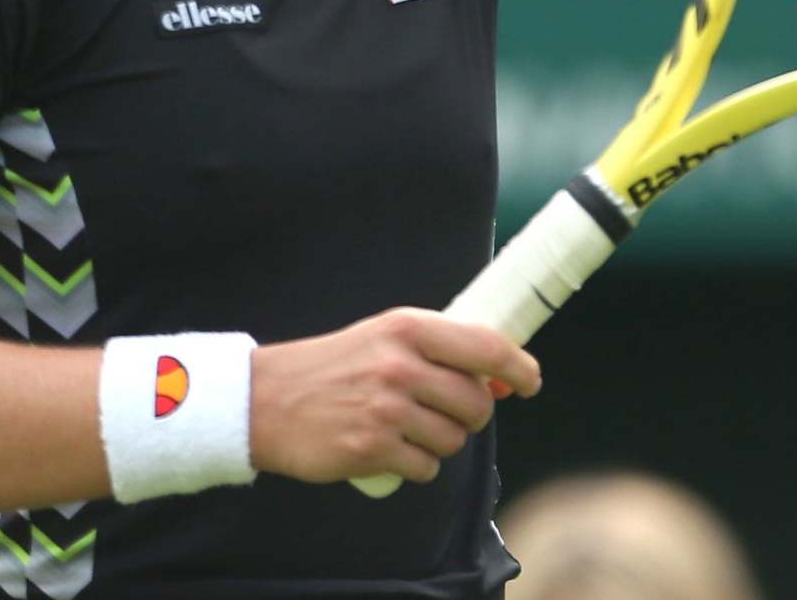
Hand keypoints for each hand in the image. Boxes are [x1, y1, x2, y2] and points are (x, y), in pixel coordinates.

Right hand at [248, 307, 541, 485]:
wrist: (266, 400)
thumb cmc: (333, 367)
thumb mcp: (384, 338)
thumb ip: (438, 351)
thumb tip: (499, 378)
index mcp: (408, 329)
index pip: (486, 346)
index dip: (518, 367)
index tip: (530, 381)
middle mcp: (401, 365)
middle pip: (476, 402)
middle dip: (470, 414)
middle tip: (443, 412)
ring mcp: (387, 409)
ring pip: (454, 439)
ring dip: (440, 442)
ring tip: (407, 429)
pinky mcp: (372, 449)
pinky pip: (426, 467)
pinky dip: (415, 466)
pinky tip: (390, 451)